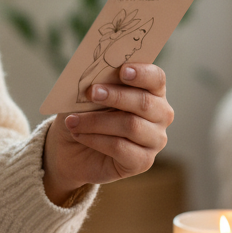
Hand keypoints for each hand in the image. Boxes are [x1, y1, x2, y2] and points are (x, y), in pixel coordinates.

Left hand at [42, 63, 173, 205]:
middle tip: (91, 92)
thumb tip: (93, 78)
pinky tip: (79, 135)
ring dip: (97, 121)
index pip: (156, 78)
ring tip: (72, 121)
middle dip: (116, 96)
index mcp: (151, 91)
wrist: (71, 148)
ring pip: (131, 126)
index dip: (142, 73)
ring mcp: (155, 140)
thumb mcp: (86, 95)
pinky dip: (95, 139)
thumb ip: (96, 83)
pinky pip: (121, 147)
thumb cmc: (85, 113)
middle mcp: (160, 115)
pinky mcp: (143, 161)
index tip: (122, 70)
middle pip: (145, 102)